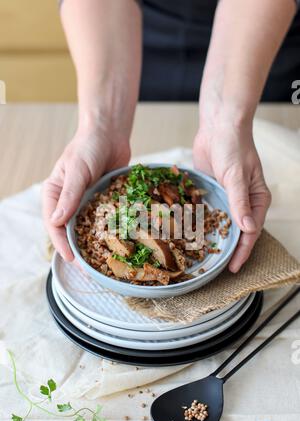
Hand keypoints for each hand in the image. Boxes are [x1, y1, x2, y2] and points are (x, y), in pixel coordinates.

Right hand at [42, 125, 129, 260]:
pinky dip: (111, 233)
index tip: (71, 259)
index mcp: (54, 195)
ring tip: (104, 265)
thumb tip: (56, 222)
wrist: (110, 134)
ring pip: (88, 230)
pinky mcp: (104, 202)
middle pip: (70, 232)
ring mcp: (87, 204)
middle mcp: (69, 203)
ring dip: (95, 246)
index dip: (61, 244)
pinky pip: (105, 221)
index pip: (54, 225)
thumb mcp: (77, 170)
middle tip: (89, 270)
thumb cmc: (88, 147)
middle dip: (78, 251)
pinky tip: (120, 246)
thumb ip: (69, 195)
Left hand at [193, 120, 270, 272]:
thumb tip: (247, 228)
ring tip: (202, 256)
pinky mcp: (212, 191)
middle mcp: (243, 201)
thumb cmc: (234, 146)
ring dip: (213, 238)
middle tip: (215, 268)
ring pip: (221, 223)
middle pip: (237, 231)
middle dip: (228, 249)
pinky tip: (190, 234)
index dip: (242, 251)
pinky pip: (208, 211)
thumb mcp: (236, 176)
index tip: (232, 267)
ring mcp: (227, 197)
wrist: (218, 124)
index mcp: (256, 199)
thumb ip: (240, 202)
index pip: (251, 231)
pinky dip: (201, 222)